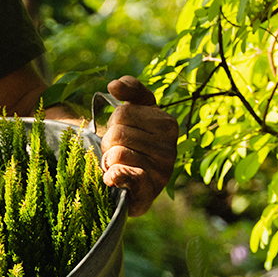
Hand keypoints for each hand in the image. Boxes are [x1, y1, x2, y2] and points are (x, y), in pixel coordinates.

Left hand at [101, 76, 177, 215]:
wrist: (131, 186)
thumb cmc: (131, 144)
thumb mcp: (135, 113)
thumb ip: (131, 91)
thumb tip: (114, 85)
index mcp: (167, 123)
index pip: (122, 112)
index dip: (113, 123)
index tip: (121, 132)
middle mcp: (170, 147)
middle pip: (117, 133)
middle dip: (108, 143)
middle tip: (115, 153)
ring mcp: (161, 171)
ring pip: (117, 153)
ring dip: (108, 161)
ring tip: (117, 166)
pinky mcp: (149, 191)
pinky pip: (127, 175)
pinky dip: (114, 175)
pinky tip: (112, 177)